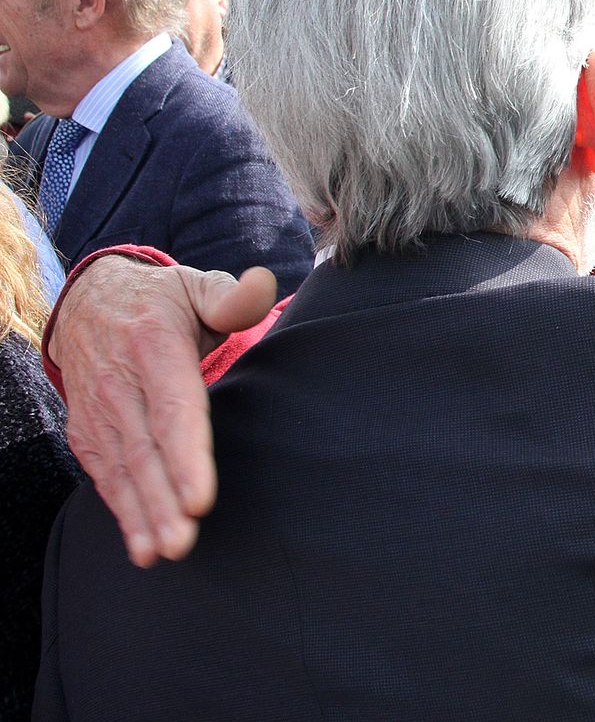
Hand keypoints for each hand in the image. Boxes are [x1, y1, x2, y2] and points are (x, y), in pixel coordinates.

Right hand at [50, 256, 277, 566]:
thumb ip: (232, 295)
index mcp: (153, 346)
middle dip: (162, 501)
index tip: (201, 498)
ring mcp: (100, 411)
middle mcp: (120, 383)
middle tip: (183, 540)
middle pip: (146, 450)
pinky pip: (106, 476)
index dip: (186, 455)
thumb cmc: (161, 301)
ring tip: (164, 551)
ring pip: (123, 470)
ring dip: (143, 514)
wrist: (90, 301)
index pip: (173, 408)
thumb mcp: (197, 285)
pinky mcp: (89, 432)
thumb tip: (262, 285)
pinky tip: (141, 546)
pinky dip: (122, 513)